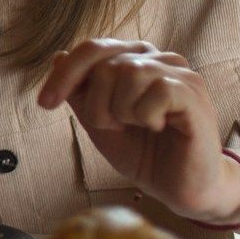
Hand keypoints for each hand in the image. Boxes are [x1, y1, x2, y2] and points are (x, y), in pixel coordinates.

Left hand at [35, 39, 239, 222]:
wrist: (180, 189)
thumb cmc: (144, 154)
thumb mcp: (100, 123)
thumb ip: (80, 92)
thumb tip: (58, 57)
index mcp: (136, 60)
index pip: (92, 49)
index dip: (65, 74)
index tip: (45, 103)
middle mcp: (159, 59)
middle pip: (105, 63)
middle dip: (96, 104)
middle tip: (111, 127)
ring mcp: (180, 74)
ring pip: (129, 73)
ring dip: (121, 111)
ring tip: (138, 127)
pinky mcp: (194, 94)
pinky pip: (156, 91)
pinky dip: (146, 115)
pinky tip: (159, 128)